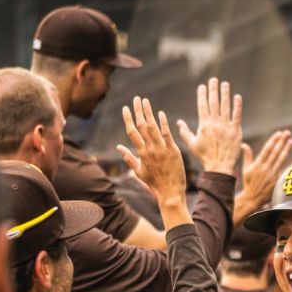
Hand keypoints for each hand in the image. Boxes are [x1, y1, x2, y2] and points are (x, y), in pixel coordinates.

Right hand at [117, 96, 187, 210]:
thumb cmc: (154, 184)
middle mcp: (150, 150)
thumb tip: (118, 147)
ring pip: (153, 128)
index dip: (128, 119)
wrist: (170, 193)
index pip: (132, 132)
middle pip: (142, 127)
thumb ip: (128, 158)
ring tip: (146, 101)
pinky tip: (161, 113)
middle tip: (136, 98)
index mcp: (141, 154)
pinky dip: (163, 124)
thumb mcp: (138, 172)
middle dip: (138, 111)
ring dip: (149, 113)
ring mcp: (162, 150)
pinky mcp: (173, 151)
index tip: (125, 108)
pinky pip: (167, 135)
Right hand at [177, 77, 242, 174]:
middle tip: (214, 80)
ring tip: (225, 84)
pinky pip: (237, 116)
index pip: (202, 106)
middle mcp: (215, 124)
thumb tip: (179, 122)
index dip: (202, 94)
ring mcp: (226, 126)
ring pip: (225, 106)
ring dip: (225, 94)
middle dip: (213, 90)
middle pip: (214, 103)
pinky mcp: (236, 131)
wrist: (219, 167)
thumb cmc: (204, 157)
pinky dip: (237, 106)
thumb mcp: (192, 144)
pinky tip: (237, 97)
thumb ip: (185, 132)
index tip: (202, 86)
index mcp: (204, 125)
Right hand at [234, 130, 291, 223]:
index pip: (267, 149)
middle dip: (281, 142)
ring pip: (281, 160)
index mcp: (258, 164)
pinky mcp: (277, 182)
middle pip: (275, 152)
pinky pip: (287, 173)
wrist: (252, 199)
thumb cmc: (249, 183)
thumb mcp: (246, 169)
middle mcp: (266, 168)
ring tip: (291, 141)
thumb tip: (243, 144)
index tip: (279, 133)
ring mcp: (272, 175)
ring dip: (286, 150)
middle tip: (287, 132)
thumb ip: (247, 156)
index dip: (273, 140)